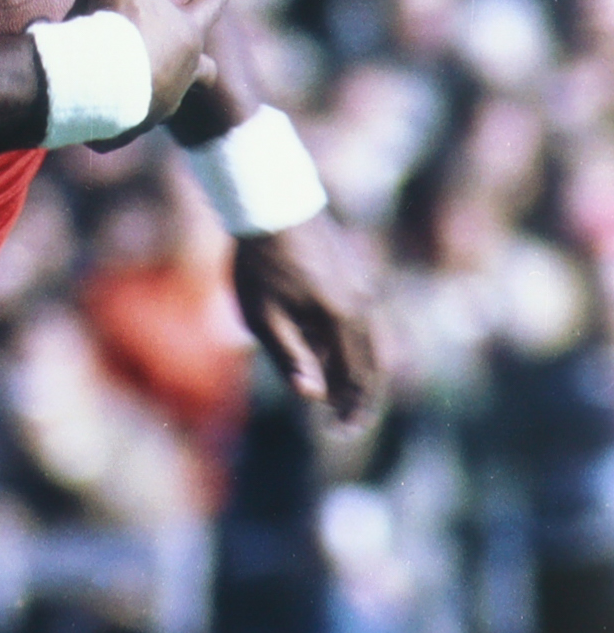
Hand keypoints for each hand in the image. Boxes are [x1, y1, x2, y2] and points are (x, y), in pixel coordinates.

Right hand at [89, 0, 230, 128]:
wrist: (96, 78)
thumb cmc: (118, 22)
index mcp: (187, 34)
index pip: (211, 7)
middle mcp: (184, 73)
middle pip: (204, 68)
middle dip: (200, 63)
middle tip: (190, 58)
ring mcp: (161, 104)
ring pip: (165, 98)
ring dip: (153, 90)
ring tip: (128, 85)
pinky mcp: (133, 128)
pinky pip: (124, 127)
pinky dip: (114, 124)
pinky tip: (98, 122)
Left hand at [232, 214, 378, 425]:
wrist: (268, 199)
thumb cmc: (259, 261)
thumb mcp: (263, 316)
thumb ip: (290, 357)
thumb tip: (314, 397)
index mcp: (342, 317)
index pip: (357, 377)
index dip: (351, 409)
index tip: (339, 432)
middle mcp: (362, 302)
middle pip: (372, 362)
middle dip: (359, 396)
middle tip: (344, 423)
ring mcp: (362, 283)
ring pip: (369, 340)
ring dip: (356, 369)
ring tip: (332, 390)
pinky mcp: (354, 270)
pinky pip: (361, 317)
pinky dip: (351, 342)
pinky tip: (324, 349)